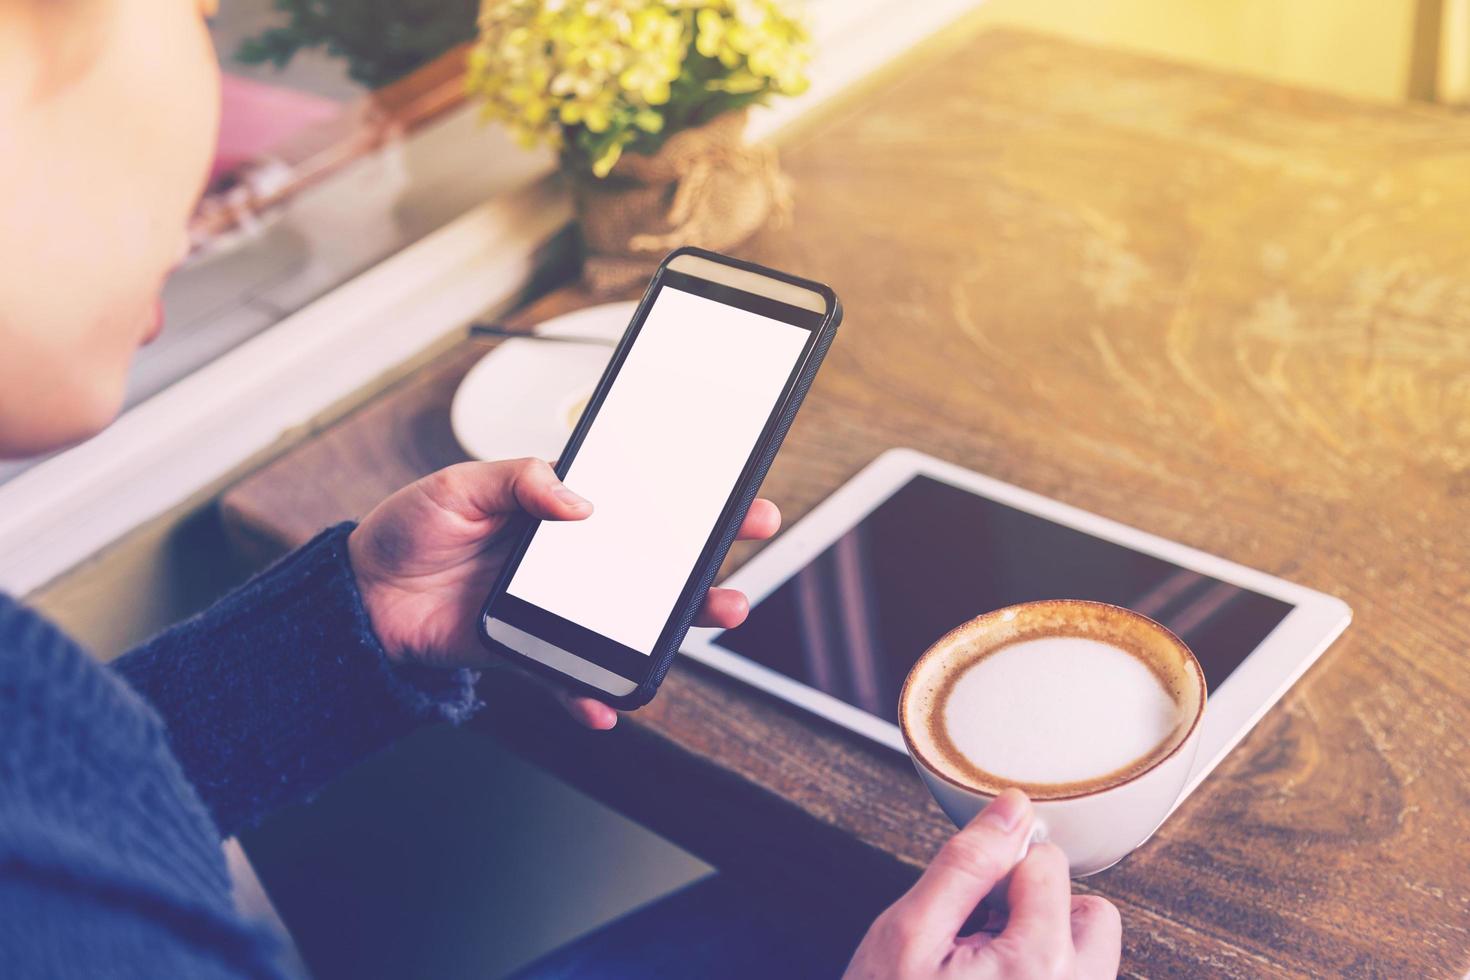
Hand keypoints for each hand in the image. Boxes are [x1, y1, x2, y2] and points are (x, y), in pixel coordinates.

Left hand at [347, 458, 780, 729]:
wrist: (358, 597)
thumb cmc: (408, 532)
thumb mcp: (458, 486)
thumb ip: (520, 481)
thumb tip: (578, 502)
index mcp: (558, 514)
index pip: (637, 504)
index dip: (689, 504)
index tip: (734, 499)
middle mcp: (567, 563)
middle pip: (652, 568)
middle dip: (705, 569)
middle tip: (742, 564)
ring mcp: (553, 609)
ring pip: (628, 622)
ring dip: (673, 629)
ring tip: (711, 620)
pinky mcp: (528, 650)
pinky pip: (570, 676)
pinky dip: (589, 693)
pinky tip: (608, 704)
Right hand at [844, 790, 1120, 979]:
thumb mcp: (908, 934)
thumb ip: (965, 865)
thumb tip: (1013, 808)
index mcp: (1041, 965)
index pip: (1047, 864)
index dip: (997, 874)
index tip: (965, 911)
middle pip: (1093, 913)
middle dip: (1040, 912)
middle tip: (981, 941)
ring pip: (1090, 954)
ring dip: (1045, 949)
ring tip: (987, 975)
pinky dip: (1042, 977)